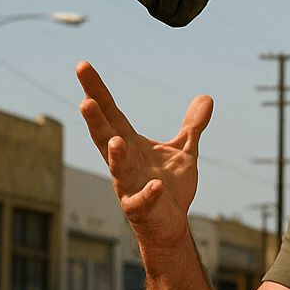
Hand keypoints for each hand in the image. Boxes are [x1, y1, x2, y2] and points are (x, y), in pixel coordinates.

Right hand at [76, 61, 210, 248]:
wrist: (170, 224)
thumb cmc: (170, 186)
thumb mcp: (184, 150)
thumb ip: (192, 125)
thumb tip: (207, 97)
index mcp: (130, 144)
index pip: (111, 112)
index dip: (97, 90)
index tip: (82, 65)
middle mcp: (123, 162)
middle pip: (105, 136)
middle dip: (95, 120)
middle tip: (85, 101)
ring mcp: (129, 186)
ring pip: (117, 169)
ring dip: (115, 155)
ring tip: (115, 140)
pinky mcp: (140, 208)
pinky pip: (143, 200)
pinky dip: (149, 193)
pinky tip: (156, 186)